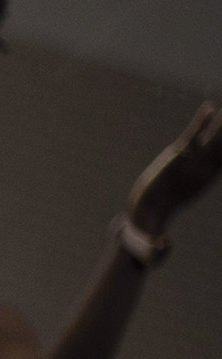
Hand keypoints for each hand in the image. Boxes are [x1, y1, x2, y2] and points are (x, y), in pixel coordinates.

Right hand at [127, 100, 221, 236]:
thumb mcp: (155, 240)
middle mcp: (199, 170)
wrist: (145, 217)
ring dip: (221, 127)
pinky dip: (201, 122)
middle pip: (221, 148)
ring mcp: (191, 161)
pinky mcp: (177, 154)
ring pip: (212, 139)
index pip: (220, 164)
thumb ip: (157, 246)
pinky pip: (192, 135)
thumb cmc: (149, 228)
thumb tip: (160, 250)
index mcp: (199, 183)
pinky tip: (211, 108)